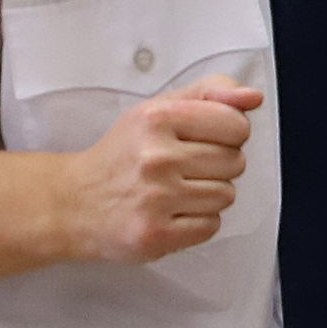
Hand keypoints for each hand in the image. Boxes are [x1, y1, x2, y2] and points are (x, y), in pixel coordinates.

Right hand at [65, 78, 260, 263]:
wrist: (73, 202)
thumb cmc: (123, 154)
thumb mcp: (159, 108)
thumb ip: (210, 93)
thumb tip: (253, 97)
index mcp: (157, 117)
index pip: (236, 125)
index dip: (227, 134)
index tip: (203, 139)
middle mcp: (156, 157)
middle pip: (235, 162)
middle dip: (216, 166)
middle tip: (182, 168)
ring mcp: (156, 198)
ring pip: (227, 195)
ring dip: (207, 195)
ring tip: (174, 191)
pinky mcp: (156, 234)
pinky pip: (212, 226)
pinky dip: (197, 222)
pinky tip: (171, 213)